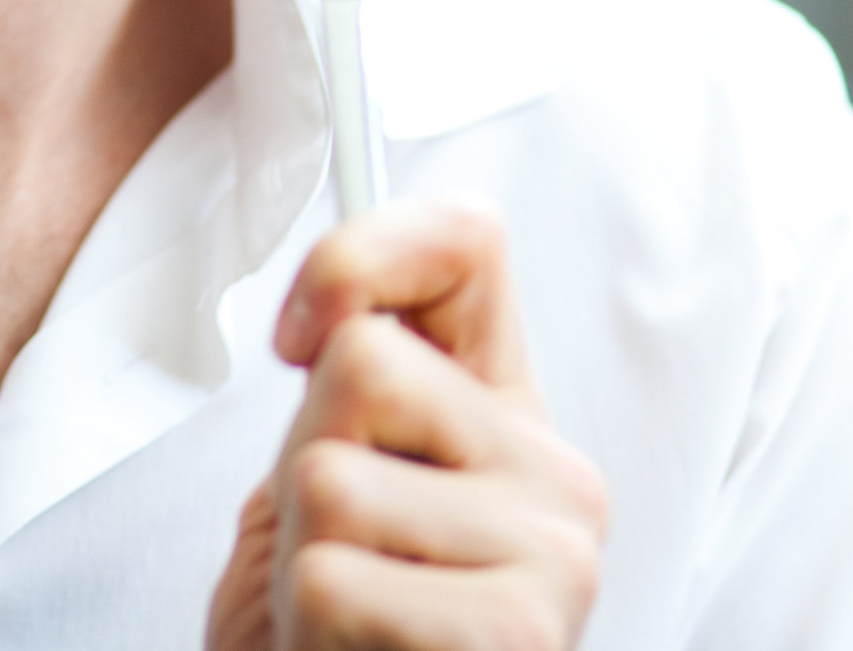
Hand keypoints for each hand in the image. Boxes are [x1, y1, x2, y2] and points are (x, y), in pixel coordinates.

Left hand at [206, 200, 607, 650]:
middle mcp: (557, 474)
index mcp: (508, 414)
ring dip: (300, 556)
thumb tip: (328, 308)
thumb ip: (351, 383)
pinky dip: (310, 622)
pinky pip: (331, 577)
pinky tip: (354, 650)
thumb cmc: (335, 618)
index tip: (295, 338)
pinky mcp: (519, 634)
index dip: (357, 258)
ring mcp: (554, 555)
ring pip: (329, 477)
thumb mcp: (334, 472)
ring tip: (344, 608)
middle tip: (336, 545)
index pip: (466, 242)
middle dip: (306, 459)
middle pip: (363, 362)